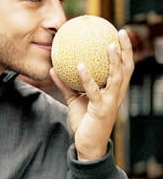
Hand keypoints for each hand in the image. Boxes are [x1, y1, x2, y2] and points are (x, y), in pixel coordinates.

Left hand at [50, 29, 133, 160]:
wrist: (87, 145)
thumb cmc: (84, 121)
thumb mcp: (73, 99)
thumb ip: (65, 84)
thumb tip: (52, 69)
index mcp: (112, 90)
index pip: (123, 67)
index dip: (124, 51)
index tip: (119, 34)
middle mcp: (116, 94)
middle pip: (126, 68)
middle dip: (126, 50)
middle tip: (120, 33)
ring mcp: (110, 102)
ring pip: (116, 77)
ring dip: (113, 61)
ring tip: (108, 45)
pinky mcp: (101, 110)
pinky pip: (93, 90)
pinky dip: (87, 77)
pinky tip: (80, 65)